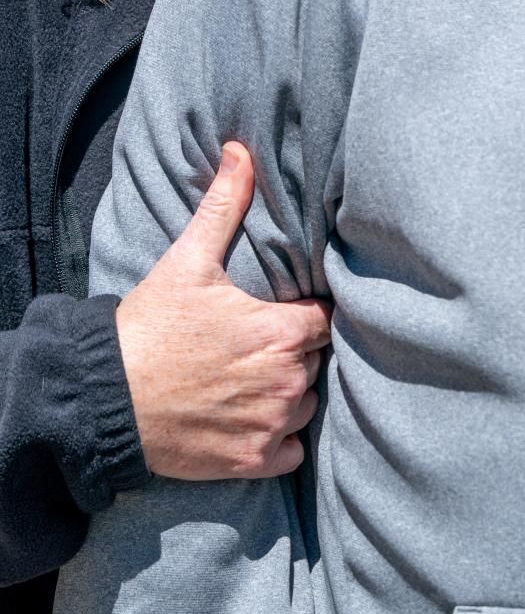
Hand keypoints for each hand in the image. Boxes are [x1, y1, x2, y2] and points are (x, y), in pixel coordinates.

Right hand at [115, 142, 330, 479]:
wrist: (107, 399)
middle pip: (317, 360)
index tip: (287, 311)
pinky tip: (250, 418)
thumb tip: (241, 152)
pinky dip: (278, 438)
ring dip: (289, 394)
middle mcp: (287, 381)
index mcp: (281, 331)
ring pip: (306, 403)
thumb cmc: (151, 327)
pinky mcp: (254, 461)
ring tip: (251, 379)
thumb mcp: (188, 261)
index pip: (327, 318)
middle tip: (259, 344)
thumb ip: (224, 206)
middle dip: (295, 351)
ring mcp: (272, 424)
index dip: (308, 313)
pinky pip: (292, 448)